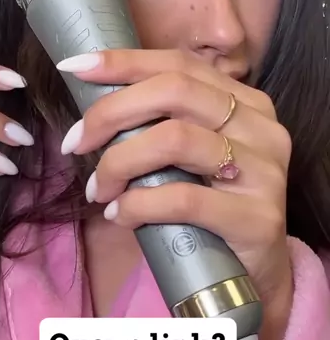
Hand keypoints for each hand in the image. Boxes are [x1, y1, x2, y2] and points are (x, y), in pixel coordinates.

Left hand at [58, 50, 293, 339]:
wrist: (255, 278)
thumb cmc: (209, 209)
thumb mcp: (188, 158)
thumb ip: (159, 125)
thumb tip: (92, 107)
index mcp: (244, 101)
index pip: (179, 65)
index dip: (124, 62)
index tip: (75, 68)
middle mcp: (261, 126)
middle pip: (174, 91)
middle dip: (110, 112)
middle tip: (75, 143)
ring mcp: (264, 170)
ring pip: (175, 139)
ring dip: (119, 162)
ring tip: (98, 190)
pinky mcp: (258, 218)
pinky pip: (183, 198)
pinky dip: (139, 204)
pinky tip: (120, 215)